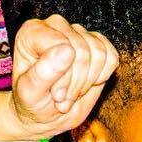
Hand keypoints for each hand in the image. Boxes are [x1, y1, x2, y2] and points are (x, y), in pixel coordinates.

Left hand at [10, 15, 117, 136]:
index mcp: (33, 31)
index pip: (61, 45)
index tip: (56, 95)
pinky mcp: (97, 44)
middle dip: (76, 83)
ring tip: (72, 92)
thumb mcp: (30, 94)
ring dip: (88, 81)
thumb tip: (67, 50)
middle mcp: (56, 26)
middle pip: (82, 51)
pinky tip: (87, 83)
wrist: (45, 115)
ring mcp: (78, 33)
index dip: (64, 76)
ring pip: (99, 53)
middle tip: (63, 98)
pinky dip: (102, 76)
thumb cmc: (32, 102)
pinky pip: (111, 57)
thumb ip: (43, 73)